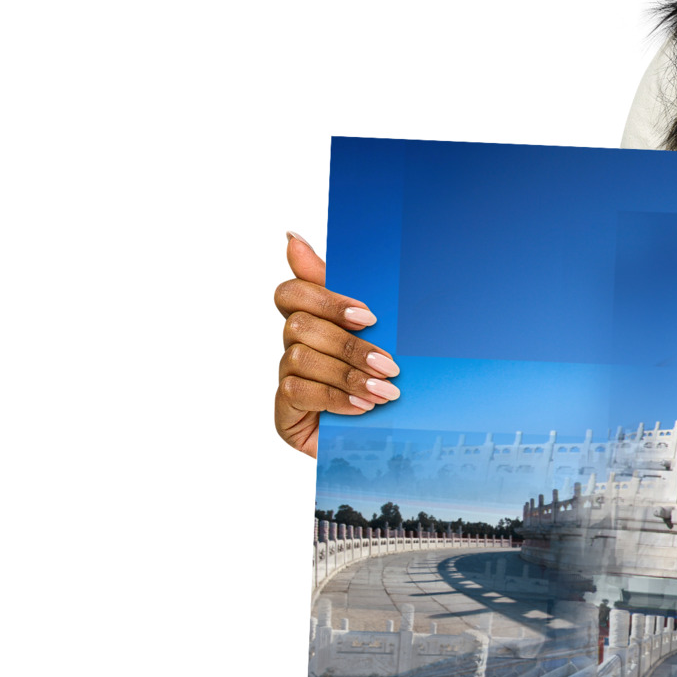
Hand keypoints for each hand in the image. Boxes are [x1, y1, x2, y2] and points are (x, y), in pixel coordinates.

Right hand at [273, 232, 400, 457]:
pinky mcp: (284, 411)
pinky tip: (364, 408)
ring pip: (300, 358)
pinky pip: (298, 392)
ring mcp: (287, 378)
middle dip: (349, 345)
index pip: (292, 293)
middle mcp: (294, 346)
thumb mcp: (378, 333)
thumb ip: (343, 290)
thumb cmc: (383, 379)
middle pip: (299, 326)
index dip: (325, 299)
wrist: (392, 439)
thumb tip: (291, 237)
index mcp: (313, 320)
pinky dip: (335, 398)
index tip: (368, 316)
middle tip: (390, 364)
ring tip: (385, 391)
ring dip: (347, 374)